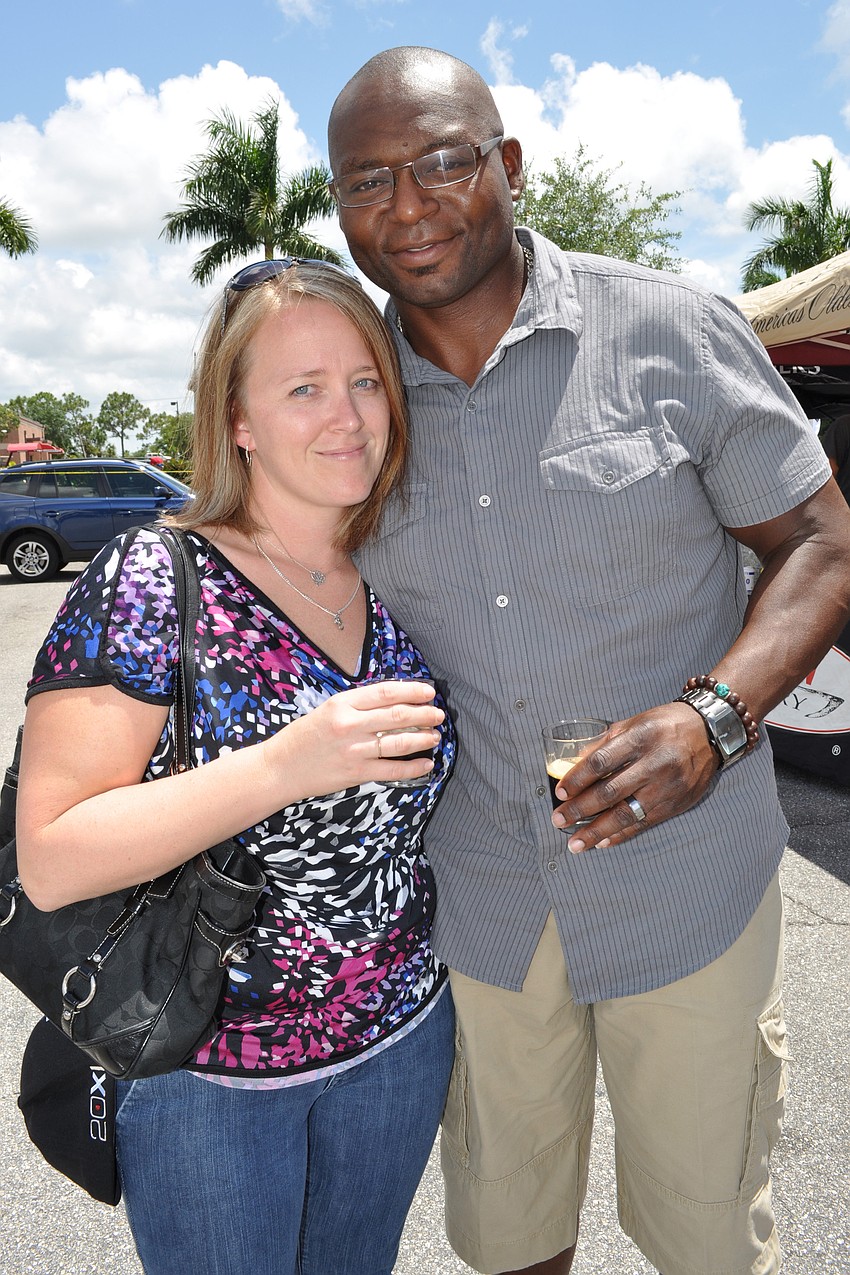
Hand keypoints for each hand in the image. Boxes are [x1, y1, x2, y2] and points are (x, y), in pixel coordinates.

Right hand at [271, 679, 443, 797]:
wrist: (280, 768)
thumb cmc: (303, 737)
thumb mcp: (327, 710)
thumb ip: (357, 705)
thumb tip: (393, 701)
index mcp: (342, 704)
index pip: (385, 693)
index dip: (412, 691)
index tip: (428, 692)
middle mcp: (350, 725)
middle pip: (397, 716)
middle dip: (424, 714)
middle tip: (439, 714)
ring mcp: (354, 750)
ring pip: (399, 742)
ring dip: (423, 738)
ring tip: (436, 736)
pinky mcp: (356, 773)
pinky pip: (392, 769)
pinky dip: (413, 767)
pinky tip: (426, 764)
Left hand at [551, 703, 718, 852]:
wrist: (710, 732)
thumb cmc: (666, 724)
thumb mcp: (635, 722)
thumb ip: (606, 742)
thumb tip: (575, 763)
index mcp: (640, 738)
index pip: (601, 762)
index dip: (577, 779)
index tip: (560, 793)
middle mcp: (655, 764)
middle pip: (610, 792)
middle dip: (580, 810)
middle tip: (558, 820)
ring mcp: (667, 787)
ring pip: (626, 814)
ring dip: (597, 831)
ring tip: (576, 843)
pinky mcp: (676, 804)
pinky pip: (644, 824)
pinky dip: (621, 835)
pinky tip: (603, 842)